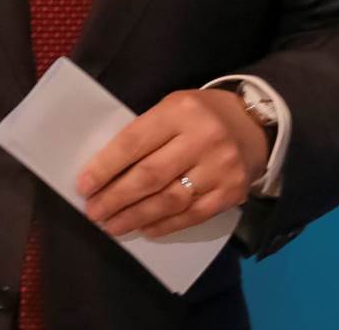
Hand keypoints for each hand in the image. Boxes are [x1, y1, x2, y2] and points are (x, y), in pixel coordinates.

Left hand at [75, 88, 267, 239]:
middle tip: (93, 212)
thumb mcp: (171, 109)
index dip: (105, 167)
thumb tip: (105, 170)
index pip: (134, 142)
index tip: (83, 186)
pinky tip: (145, 229)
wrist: (254, 124)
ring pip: (170, 200)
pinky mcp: (233, 193)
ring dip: (136, 216)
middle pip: (150, 175)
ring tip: (112, 225)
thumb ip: (144, 133)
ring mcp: (221, 168)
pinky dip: (166, 224)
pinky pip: (194, 215)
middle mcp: (202, 139)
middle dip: (116, 197)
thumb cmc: (199, 115)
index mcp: (179, 111)